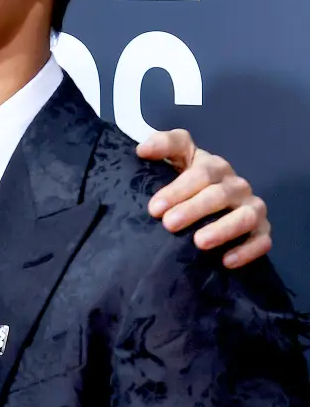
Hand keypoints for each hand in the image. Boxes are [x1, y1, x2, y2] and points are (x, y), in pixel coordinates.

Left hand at [136, 129, 269, 268]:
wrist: (206, 204)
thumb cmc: (184, 180)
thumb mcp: (174, 157)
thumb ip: (161, 146)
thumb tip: (143, 149)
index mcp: (212, 166)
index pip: (199, 171)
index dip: (177, 188)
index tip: (154, 208)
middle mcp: (235, 184)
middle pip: (218, 194)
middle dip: (193, 209)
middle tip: (169, 224)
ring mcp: (251, 206)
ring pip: (245, 216)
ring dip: (223, 229)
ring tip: (199, 242)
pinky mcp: (262, 229)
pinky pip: (262, 240)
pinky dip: (248, 250)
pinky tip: (226, 261)